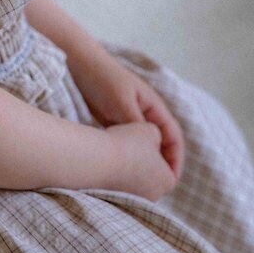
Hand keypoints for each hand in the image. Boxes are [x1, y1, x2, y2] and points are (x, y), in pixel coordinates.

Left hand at [65, 45, 185, 182]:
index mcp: (153, 106)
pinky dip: (127, 156)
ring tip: (138, 185)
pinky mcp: (113, 121)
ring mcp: (129, 117)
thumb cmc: (102, 78)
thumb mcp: (121, 101)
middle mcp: (144, 113)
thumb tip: (148, 147)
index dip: (175, 159)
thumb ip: (136, 123)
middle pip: (160, 145)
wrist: (78, 63)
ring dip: (143, 163)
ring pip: (142, 146)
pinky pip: (125, 143)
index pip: (173, 137)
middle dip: (160, 166)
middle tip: (154, 189)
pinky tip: (119, 170)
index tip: (171, 180)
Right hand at [105, 122, 177, 201]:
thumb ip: (158, 135)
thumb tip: (153, 140)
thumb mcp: (150, 130)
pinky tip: (109, 158)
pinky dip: (117, 171)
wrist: (98, 162)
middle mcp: (153, 196)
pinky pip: (120, 183)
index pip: (171, 168)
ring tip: (120, 148)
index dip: (165, 152)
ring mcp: (133, 201)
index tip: (154, 140)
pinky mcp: (115, 200)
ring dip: (131, 165)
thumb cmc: (128, 144)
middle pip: (153, 174)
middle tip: (136, 141)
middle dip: (146, 158)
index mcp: (167, 182)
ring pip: (136, 178)